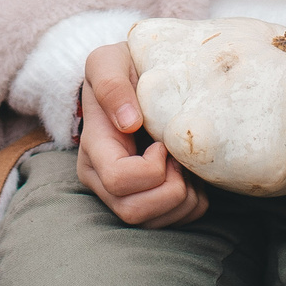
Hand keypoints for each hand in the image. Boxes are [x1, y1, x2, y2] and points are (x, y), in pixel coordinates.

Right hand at [74, 40, 209, 227]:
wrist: (137, 77)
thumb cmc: (123, 68)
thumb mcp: (108, 61)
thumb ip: (112, 85)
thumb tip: (128, 122)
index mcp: (93, 148)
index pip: (119, 180)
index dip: (150, 168)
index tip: (163, 140)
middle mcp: (102, 180)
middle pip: (134, 213)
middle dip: (170, 189)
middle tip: (179, 157)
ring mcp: (122, 195)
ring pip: (153, 223)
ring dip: (184, 196)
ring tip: (185, 161)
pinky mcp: (146, 203)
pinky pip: (174, 222)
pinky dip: (193, 202)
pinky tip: (189, 172)